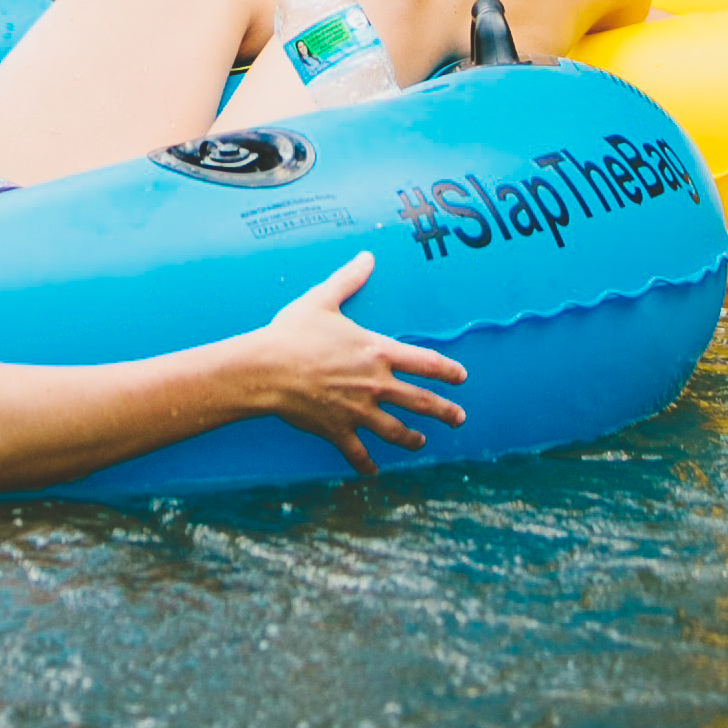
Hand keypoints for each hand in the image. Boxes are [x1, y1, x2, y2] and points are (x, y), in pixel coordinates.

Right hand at [247, 253, 466, 474]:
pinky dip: (366, 464)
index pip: (426, 363)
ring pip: (396, 430)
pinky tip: (372, 471)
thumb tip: (367, 256)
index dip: (448, 371)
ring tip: (421, 443)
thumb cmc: (293, 332)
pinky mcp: (338, 430)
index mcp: (378, 352)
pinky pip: (357, 453)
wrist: (266, 369)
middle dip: (445, 412)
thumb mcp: (323, 300)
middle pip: (421, 402)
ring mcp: (358, 411)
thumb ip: (349, 279)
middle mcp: (376, 384)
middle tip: (459, 418)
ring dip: (412, 439)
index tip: (461, 377)